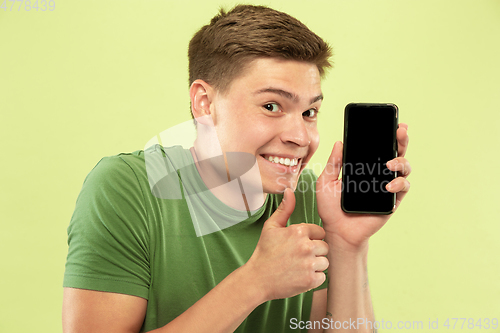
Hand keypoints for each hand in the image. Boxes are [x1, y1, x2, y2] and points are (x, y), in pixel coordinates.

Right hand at [244, 188, 329, 300]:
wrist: (257, 279)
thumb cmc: (264, 252)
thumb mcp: (271, 227)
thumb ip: (284, 209)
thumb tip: (289, 191)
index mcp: (299, 231)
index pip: (319, 232)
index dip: (311, 239)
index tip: (300, 245)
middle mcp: (306, 246)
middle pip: (324, 247)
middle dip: (314, 252)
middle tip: (299, 257)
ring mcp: (309, 264)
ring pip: (325, 262)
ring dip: (315, 265)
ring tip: (300, 267)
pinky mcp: (310, 280)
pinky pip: (322, 277)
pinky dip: (313, 278)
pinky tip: (300, 276)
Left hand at [316, 123, 410, 248]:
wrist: (337, 230)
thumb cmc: (330, 207)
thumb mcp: (326, 181)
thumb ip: (333, 163)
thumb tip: (339, 142)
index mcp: (363, 166)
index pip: (378, 146)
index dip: (387, 134)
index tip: (392, 122)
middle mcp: (378, 173)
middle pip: (396, 152)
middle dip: (401, 140)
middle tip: (400, 131)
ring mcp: (387, 186)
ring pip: (404, 168)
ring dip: (401, 161)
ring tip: (389, 163)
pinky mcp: (391, 201)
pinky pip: (402, 188)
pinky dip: (399, 183)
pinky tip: (388, 184)